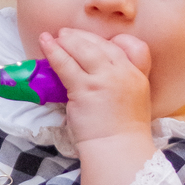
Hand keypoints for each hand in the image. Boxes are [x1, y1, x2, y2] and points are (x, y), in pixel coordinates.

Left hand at [41, 29, 157, 184]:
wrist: (118, 151)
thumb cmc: (121, 134)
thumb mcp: (133, 104)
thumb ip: (121, 86)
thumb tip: (96, 78)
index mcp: (139, 77)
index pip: (131, 47)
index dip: (112, 42)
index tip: (97, 43)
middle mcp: (124, 74)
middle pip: (104, 45)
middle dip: (84, 37)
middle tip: (67, 34)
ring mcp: (105, 80)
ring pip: (85, 50)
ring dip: (68, 40)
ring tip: (55, 36)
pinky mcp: (85, 89)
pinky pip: (66, 64)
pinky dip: (54, 51)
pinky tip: (45, 43)